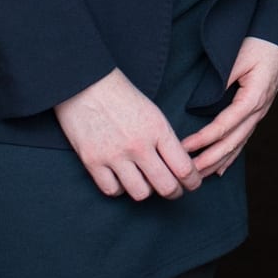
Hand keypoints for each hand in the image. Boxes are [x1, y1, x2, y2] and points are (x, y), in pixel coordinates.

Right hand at [53, 67, 199, 199]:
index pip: (184, 168)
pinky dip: (120, 188)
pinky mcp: (92, 161)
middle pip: (166, 187)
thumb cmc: (121, 95)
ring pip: (141, 194)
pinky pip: (113, 190)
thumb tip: (177, 166)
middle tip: (174, 190)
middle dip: (175, 192)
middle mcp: (138, 145)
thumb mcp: (152, 112)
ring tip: (146, 182)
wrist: (84, 83)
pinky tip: (122, 179)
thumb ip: (165, 139)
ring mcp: (114, 155)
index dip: (193, 181)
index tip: (192, 183)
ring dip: (147, 191)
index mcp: (157, 129)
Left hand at [177, 38, 277, 177]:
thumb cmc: (261, 45)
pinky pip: (243, 138)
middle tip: (187, 172)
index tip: (183, 147)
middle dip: (209, 160)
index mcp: (253, 99)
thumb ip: (223, 79)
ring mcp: (259, 113)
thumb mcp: (239, 58)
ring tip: (198, 176)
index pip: (224, 126)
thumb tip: (205, 99)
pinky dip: (231, 155)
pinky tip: (220, 169)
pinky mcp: (257, 112)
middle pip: (231, 142)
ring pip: (237, 144)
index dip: (203, 139)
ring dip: (217, 162)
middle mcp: (258, 111)